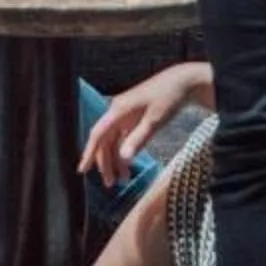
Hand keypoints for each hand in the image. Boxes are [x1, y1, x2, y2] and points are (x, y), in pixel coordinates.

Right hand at [80, 61, 210, 188]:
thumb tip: (123, 159)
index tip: (82, 170)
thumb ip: (137, 140)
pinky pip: (123, 136)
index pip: (98, 135)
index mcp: (118, 110)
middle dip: (105, 162)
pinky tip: (128, 164)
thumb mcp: (154, 121)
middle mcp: (117, 111)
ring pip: (114, 140)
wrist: (183, 81)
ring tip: (123, 179)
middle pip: (105, 140)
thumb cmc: (168, 98)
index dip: (89, 153)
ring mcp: (126, 114)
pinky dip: (124, 150)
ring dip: (116, 159)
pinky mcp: (134, 116)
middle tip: (111, 184)